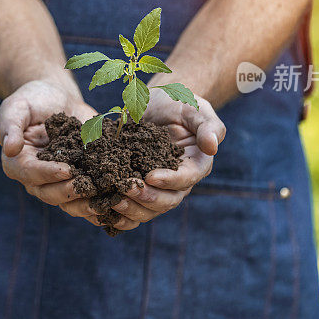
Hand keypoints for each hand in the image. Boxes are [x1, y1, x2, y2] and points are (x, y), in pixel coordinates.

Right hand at [0, 79, 101, 223]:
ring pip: (69, 202)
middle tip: (89, 187)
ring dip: (86, 204)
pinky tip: (115, 203)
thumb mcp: (17, 107)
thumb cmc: (32, 99)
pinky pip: (86, 198)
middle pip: (50, 193)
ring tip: (105, 200)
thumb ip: (10, 126)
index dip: (48, 173)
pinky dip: (100, 204)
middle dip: (70, 192)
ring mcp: (58, 182)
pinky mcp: (78, 179)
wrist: (56, 98)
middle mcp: (36, 178)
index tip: (67, 170)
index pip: (31, 173)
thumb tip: (8, 149)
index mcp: (17, 162)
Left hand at [107, 88, 225, 230]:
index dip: (169, 181)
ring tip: (113, 201)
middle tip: (126, 189)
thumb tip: (213, 147)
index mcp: (195, 165)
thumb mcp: (195, 109)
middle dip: (147, 198)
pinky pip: (133, 208)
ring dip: (131, 209)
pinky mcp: (140, 187)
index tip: (150, 176)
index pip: (186, 179)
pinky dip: (121, 215)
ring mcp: (158, 187)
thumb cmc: (179, 104)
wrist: (156, 104)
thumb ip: (207, 126)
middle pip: (167, 200)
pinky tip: (105, 213)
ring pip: (149, 209)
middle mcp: (178, 182)